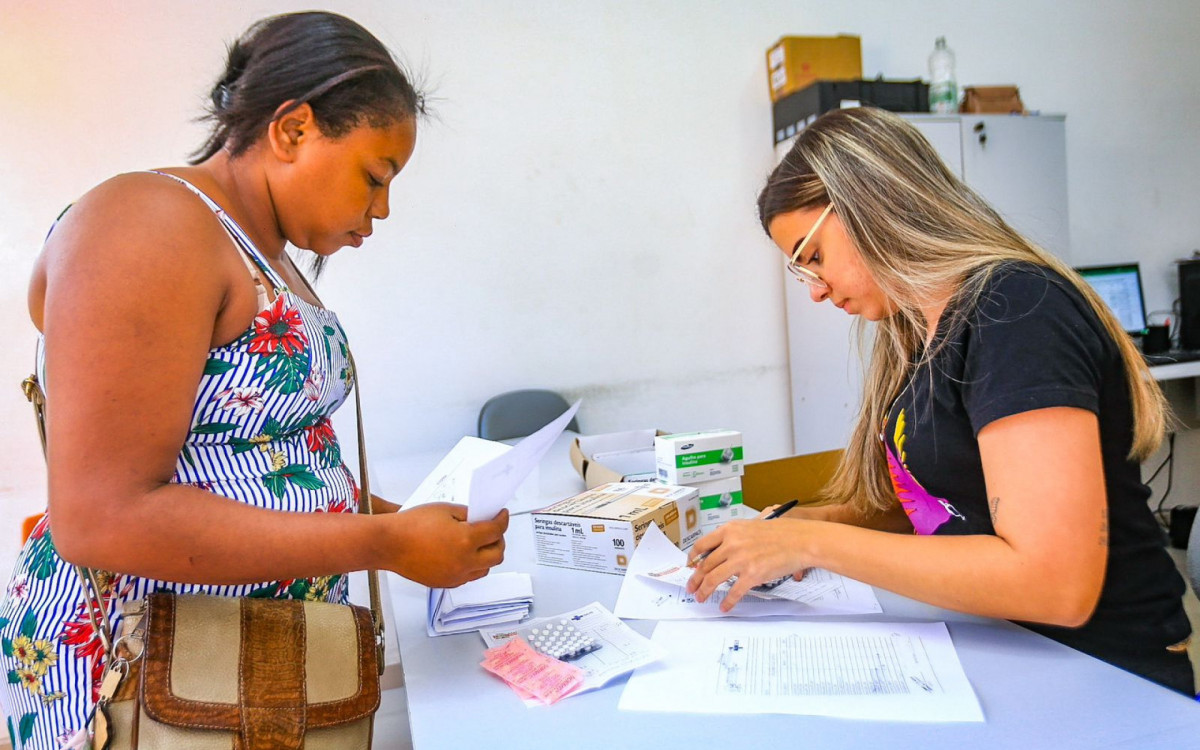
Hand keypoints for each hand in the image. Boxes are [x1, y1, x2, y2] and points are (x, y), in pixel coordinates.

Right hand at [386, 503, 507, 587]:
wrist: (388, 544)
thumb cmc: (412, 524)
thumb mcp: (445, 509)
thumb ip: (468, 515)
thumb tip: (482, 519)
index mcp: (466, 540)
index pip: (496, 531)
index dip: (502, 520)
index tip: (502, 515)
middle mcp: (464, 562)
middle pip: (497, 555)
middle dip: (500, 540)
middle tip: (494, 530)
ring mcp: (455, 576)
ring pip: (485, 569)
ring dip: (487, 556)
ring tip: (480, 544)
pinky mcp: (445, 583)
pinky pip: (468, 577)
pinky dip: (472, 566)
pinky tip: (464, 555)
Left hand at [685, 518, 812, 611]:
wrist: (800, 540)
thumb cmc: (781, 533)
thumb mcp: (751, 527)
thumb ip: (735, 537)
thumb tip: (722, 552)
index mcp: (730, 530)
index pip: (702, 545)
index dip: (693, 558)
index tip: (690, 566)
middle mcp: (731, 544)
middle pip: (705, 565)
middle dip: (695, 579)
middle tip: (691, 587)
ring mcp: (740, 560)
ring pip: (713, 579)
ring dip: (705, 591)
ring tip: (701, 598)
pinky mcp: (752, 575)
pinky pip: (734, 592)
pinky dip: (727, 601)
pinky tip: (724, 606)